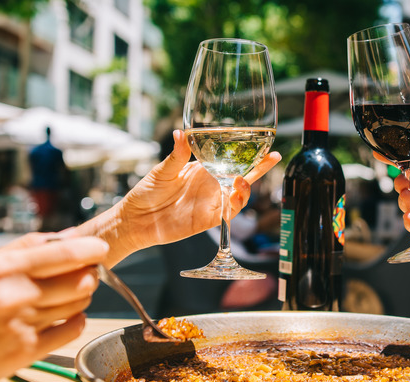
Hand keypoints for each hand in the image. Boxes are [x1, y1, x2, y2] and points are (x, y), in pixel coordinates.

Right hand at [0, 234, 107, 381]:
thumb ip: (28, 247)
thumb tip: (69, 235)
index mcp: (4, 267)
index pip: (66, 254)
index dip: (92, 249)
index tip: (99, 248)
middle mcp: (16, 294)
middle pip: (82, 279)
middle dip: (89, 274)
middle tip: (82, 274)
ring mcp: (23, 324)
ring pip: (80, 303)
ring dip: (80, 298)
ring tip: (63, 297)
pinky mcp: (28, 350)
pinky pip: (73, 329)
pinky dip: (75, 321)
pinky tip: (62, 317)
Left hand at [83, 130, 280, 263]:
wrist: (136, 219)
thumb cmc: (147, 192)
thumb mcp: (162, 170)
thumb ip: (176, 155)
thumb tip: (180, 133)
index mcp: (202, 169)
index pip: (229, 159)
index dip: (247, 153)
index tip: (262, 143)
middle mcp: (211, 185)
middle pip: (242, 176)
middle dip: (260, 168)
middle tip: (272, 157)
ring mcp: (211, 203)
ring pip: (239, 196)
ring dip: (246, 188)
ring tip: (242, 180)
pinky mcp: (208, 220)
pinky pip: (228, 214)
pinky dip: (235, 206)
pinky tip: (235, 196)